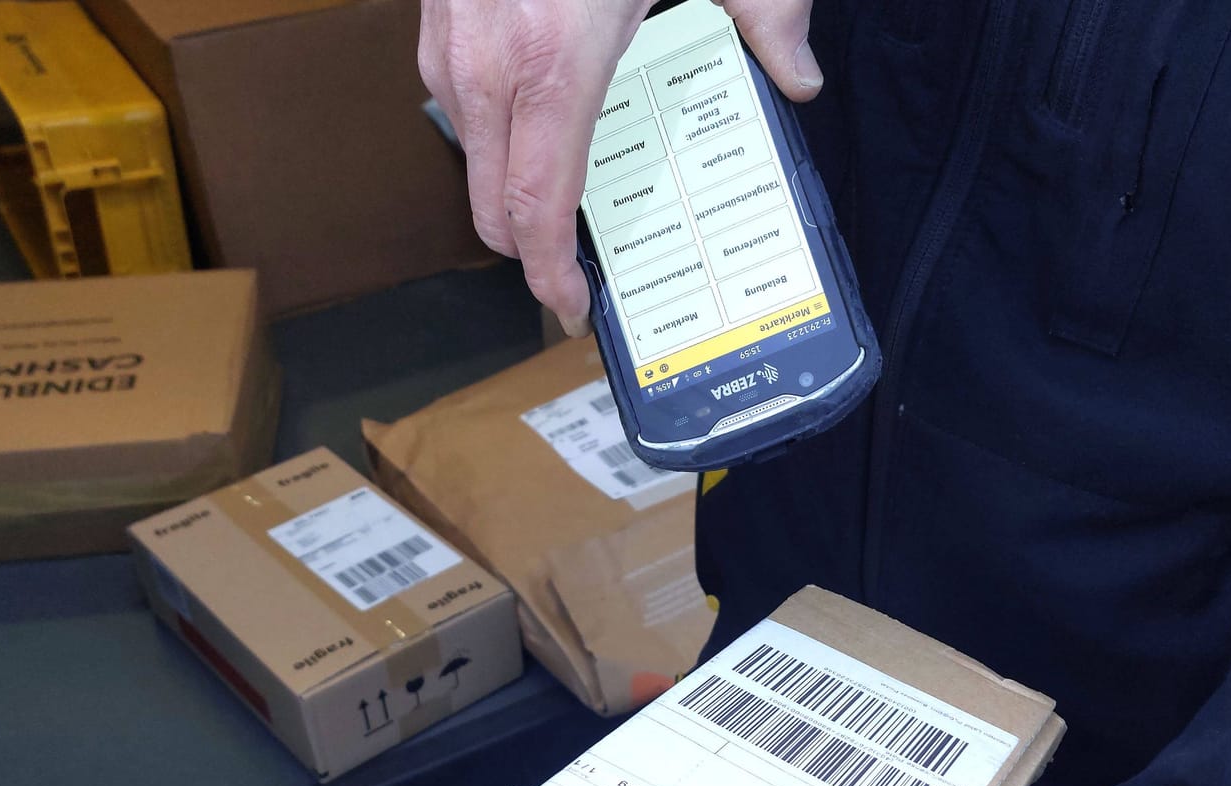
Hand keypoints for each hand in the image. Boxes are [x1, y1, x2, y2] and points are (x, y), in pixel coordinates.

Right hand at [418, 0, 822, 336]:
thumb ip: (765, 11)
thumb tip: (798, 75)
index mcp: (552, 64)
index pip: (535, 211)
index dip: (549, 277)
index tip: (573, 310)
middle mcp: (486, 66)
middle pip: (490, 206)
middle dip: (534, 246)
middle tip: (588, 257)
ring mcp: (447, 42)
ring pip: (471, 156)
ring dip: (515, 185)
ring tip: (578, 180)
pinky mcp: (432, 19)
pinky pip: (458, 104)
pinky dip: (498, 130)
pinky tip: (549, 108)